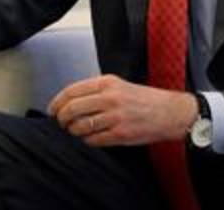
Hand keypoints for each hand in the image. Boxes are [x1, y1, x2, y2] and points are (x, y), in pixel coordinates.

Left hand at [47, 74, 197, 146]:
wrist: (171, 112)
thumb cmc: (144, 99)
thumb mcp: (119, 85)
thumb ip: (95, 90)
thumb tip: (69, 101)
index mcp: (107, 83)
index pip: (71, 91)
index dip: (57, 102)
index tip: (52, 110)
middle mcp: (110, 98)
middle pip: (72, 109)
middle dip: (62, 119)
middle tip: (61, 123)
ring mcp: (116, 116)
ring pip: (80, 126)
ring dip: (73, 131)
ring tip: (75, 131)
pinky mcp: (121, 134)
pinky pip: (94, 140)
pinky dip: (87, 140)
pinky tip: (90, 138)